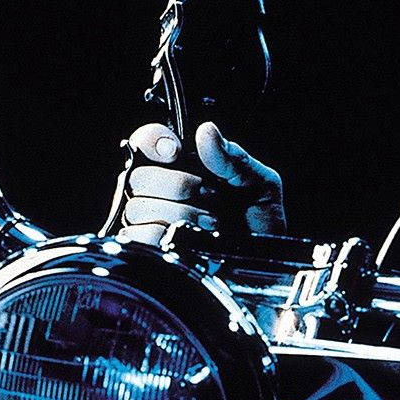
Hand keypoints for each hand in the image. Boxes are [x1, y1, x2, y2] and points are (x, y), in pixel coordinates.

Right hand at [120, 119, 286, 243]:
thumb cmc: (262, 225)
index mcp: (184, 166)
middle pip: (138, 175)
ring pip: (138, 207)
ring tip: (209, 223)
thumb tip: (207, 132)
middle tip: (209, 196)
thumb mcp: (259, 184)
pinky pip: (136, 236)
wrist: (264, 267)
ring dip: (179, 215)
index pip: (146, 141)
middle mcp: (161, 191)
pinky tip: (190, 242)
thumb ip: (233, 157)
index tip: (175, 152)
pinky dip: (164, 237)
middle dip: (176, 185)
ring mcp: (151, 221)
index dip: (154, 141)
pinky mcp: (147, 249)